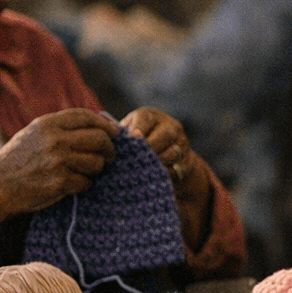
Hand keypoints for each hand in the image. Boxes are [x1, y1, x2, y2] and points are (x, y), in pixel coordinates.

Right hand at [0, 109, 118, 214]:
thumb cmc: (16, 160)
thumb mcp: (33, 134)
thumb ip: (61, 128)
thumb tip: (99, 125)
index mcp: (47, 123)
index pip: (86, 116)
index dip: (105, 124)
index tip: (115, 132)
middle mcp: (54, 139)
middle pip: (99, 138)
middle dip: (109, 149)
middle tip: (109, 156)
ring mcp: (58, 160)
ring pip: (96, 162)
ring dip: (96, 169)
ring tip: (85, 172)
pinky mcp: (59, 182)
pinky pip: (86, 182)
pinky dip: (83, 185)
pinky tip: (72, 185)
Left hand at [121, 107, 212, 251]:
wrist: (162, 154)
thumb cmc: (135, 143)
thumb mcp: (127, 134)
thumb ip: (119, 136)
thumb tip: (103, 141)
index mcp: (151, 116)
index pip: (145, 119)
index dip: (138, 130)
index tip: (131, 141)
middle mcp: (169, 126)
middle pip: (165, 134)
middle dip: (151, 148)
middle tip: (137, 159)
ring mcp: (181, 142)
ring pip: (174, 152)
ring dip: (159, 162)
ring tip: (145, 169)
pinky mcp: (188, 160)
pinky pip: (179, 168)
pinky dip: (167, 173)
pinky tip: (155, 176)